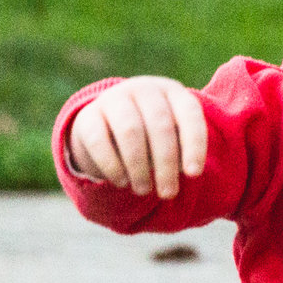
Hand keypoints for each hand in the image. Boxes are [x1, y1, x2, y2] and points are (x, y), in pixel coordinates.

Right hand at [67, 76, 205, 197]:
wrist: (107, 127)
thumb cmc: (152, 137)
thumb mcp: (173, 139)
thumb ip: (182, 150)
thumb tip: (186, 172)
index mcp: (172, 92)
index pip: (190, 114)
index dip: (194, 145)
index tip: (193, 174)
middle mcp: (144, 89)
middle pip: (160, 125)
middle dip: (166, 164)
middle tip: (168, 193)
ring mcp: (114, 98)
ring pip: (130, 131)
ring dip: (139, 167)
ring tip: (144, 190)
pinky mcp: (88, 115)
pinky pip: (99, 140)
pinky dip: (112, 166)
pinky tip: (122, 182)